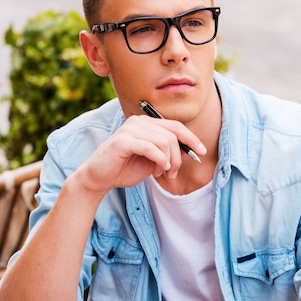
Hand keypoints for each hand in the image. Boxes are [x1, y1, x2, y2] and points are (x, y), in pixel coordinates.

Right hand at [75, 115, 205, 195]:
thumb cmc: (124, 168)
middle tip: (173, 173)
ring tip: (161, 174)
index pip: (175, 126)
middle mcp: (138, 122)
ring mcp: (130, 129)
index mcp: (145, 123)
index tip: (202, 152)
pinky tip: (156, 172)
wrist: (99, 178)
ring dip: (169, 162)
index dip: (192, 138)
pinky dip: (160, 162)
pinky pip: (152, 149)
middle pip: (173, 134)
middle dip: (179, 156)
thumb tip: (189, 149)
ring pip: (165, 142)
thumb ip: (167, 152)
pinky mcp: (123, 141)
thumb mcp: (152, 160)